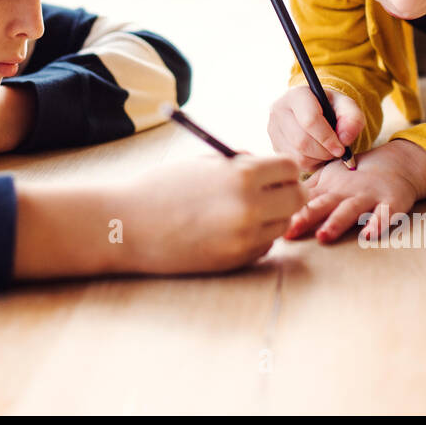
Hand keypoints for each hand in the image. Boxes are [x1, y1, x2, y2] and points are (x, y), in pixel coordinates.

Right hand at [117, 154, 307, 273]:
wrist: (128, 225)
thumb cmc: (162, 187)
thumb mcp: (203, 163)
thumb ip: (240, 164)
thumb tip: (271, 169)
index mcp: (242, 174)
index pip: (291, 168)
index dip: (282, 170)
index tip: (272, 173)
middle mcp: (250, 206)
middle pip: (297, 199)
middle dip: (286, 194)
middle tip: (268, 194)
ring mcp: (244, 237)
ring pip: (282, 225)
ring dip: (270, 218)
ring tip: (239, 212)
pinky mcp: (235, 261)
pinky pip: (263, 246)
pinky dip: (254, 239)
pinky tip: (226, 232)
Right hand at [268, 84, 364, 172]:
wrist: (315, 110)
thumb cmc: (332, 108)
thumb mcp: (347, 107)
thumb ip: (353, 119)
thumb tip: (345, 139)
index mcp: (296, 95)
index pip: (309, 120)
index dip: (328, 138)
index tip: (341, 149)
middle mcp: (278, 110)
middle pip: (302, 141)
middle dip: (324, 151)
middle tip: (337, 152)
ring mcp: (273, 130)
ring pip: (298, 156)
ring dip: (318, 159)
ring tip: (327, 150)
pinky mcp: (274, 146)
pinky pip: (294, 163)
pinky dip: (310, 163)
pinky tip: (316, 153)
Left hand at [284, 140, 425, 243]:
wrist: (397, 164)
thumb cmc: (355, 176)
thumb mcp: (328, 180)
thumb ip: (306, 193)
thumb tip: (274, 201)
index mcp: (327, 190)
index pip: (305, 201)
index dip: (288, 211)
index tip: (269, 221)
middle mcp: (344, 193)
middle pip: (322, 205)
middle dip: (305, 218)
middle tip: (288, 231)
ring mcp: (368, 198)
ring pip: (350, 210)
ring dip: (336, 223)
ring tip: (324, 236)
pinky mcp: (391, 203)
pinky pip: (385, 215)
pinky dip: (377, 224)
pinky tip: (368, 235)